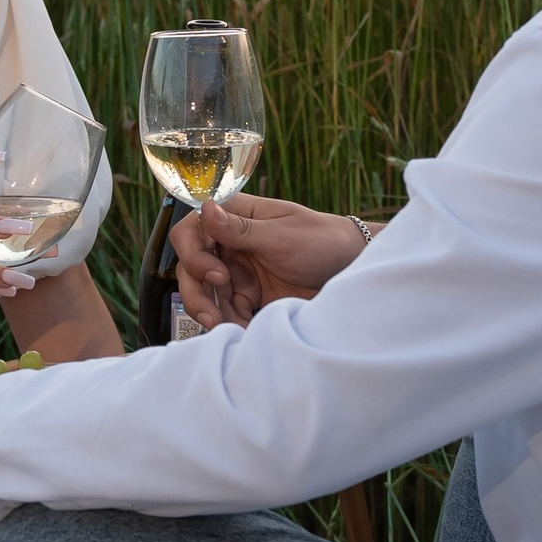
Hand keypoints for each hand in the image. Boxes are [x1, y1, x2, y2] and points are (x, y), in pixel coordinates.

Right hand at [173, 195, 369, 327]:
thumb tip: (205, 208)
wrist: (350, 270)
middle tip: (213, 315)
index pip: (193, 230)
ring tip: (224, 329)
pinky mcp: (249, 295)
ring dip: (210, 312)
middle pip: (191, 266)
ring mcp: (238, 270)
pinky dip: (229, 323)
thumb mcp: (282, 236)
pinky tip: (240, 333)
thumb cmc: (321, 240)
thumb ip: (241, 229)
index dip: (194, 253)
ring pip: (206, 292)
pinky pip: (228, 310)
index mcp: (235, 217)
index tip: (217, 274)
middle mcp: (229, 243)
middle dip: (196, 292)